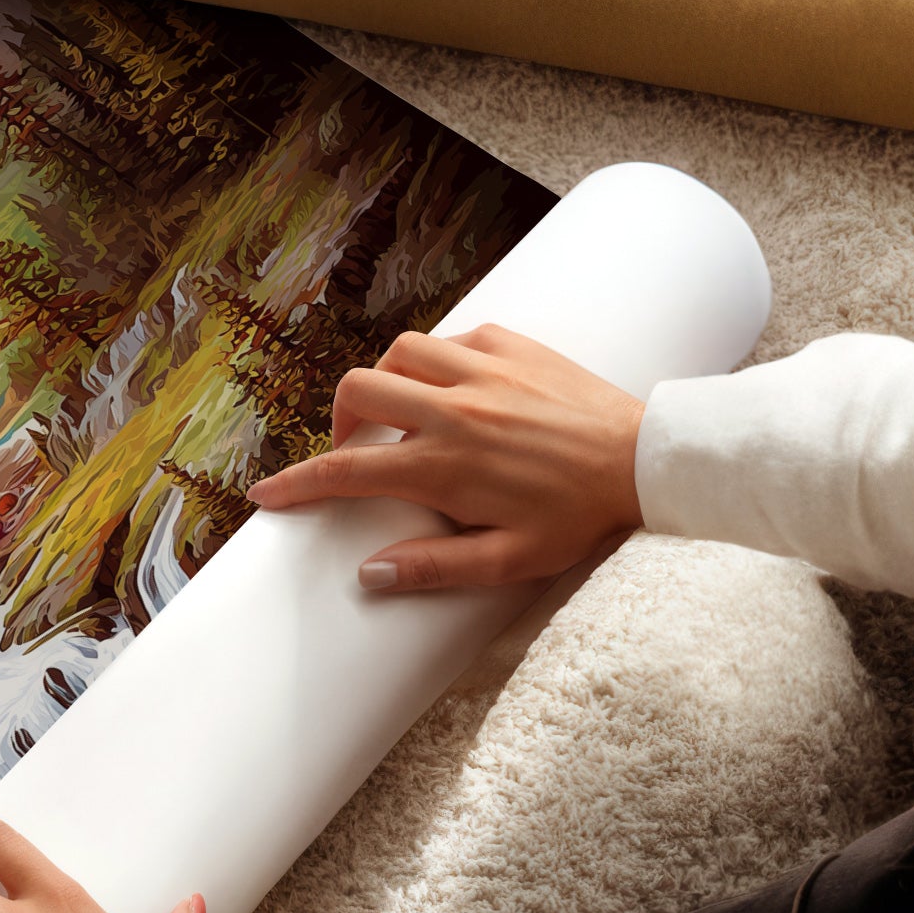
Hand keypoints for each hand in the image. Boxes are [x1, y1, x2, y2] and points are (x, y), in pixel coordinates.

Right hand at [246, 324, 643, 592]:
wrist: (646, 461)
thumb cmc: (580, 517)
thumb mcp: (510, 560)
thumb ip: (435, 568)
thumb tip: (369, 574)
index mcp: (444, 465)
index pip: (346, 471)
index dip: (297, 484)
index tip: (268, 495)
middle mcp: (452, 410)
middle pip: (358, 392)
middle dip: (339, 421)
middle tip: (357, 450)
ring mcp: (481, 370)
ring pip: (398, 353)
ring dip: (387, 381)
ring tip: (403, 413)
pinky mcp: (511, 344)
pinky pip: (452, 338)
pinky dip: (438, 360)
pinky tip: (455, 388)